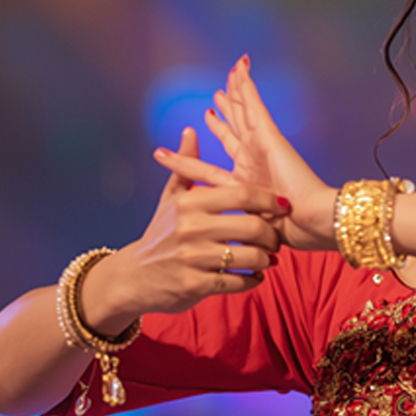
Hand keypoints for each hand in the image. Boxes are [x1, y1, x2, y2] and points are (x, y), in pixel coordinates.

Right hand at [79, 127, 286, 324]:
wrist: (135, 278)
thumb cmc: (160, 234)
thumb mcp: (170, 198)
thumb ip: (186, 166)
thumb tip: (191, 130)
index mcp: (189, 203)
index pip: (242, 195)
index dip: (268, 200)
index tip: (281, 205)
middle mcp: (191, 229)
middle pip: (252, 227)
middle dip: (272, 234)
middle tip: (276, 238)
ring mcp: (193, 259)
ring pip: (250, 257)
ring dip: (265, 259)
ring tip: (268, 257)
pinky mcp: (196, 286)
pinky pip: (239, 282)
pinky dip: (253, 279)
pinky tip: (255, 274)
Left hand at [179, 55, 336, 252]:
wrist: (312, 222)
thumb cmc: (284, 231)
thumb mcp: (244, 225)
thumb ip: (231, 219)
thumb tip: (218, 231)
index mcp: (244, 182)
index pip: (219, 160)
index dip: (204, 146)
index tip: (196, 131)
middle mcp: (251, 160)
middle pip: (234, 128)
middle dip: (225, 112)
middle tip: (217, 96)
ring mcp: (261, 146)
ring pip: (242, 111)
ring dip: (234, 93)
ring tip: (228, 76)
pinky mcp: (269, 135)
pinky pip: (254, 104)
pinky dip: (246, 85)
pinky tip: (239, 69)